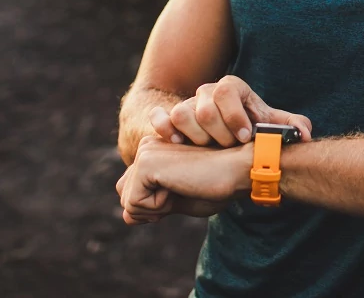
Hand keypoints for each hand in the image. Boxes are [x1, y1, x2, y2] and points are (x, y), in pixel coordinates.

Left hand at [117, 135, 251, 224]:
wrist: (238, 171)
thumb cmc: (217, 185)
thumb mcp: (179, 201)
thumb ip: (152, 206)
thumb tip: (126, 217)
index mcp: (153, 152)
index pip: (131, 190)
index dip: (154, 205)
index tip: (181, 191)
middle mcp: (146, 147)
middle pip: (125, 195)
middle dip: (151, 207)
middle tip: (183, 189)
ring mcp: (145, 152)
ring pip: (128, 202)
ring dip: (156, 207)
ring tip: (184, 185)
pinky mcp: (146, 163)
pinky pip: (135, 204)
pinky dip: (158, 207)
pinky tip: (181, 186)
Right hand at [150, 75, 312, 146]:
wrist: (223, 132)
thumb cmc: (250, 128)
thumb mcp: (270, 126)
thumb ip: (291, 127)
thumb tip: (305, 135)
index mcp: (232, 88)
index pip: (227, 91)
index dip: (235, 116)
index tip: (244, 137)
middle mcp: (207, 92)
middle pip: (204, 109)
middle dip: (219, 134)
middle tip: (228, 148)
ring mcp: (187, 104)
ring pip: (181, 114)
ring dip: (195, 136)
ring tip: (207, 149)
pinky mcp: (169, 119)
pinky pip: (160, 118)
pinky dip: (165, 130)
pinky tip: (177, 143)